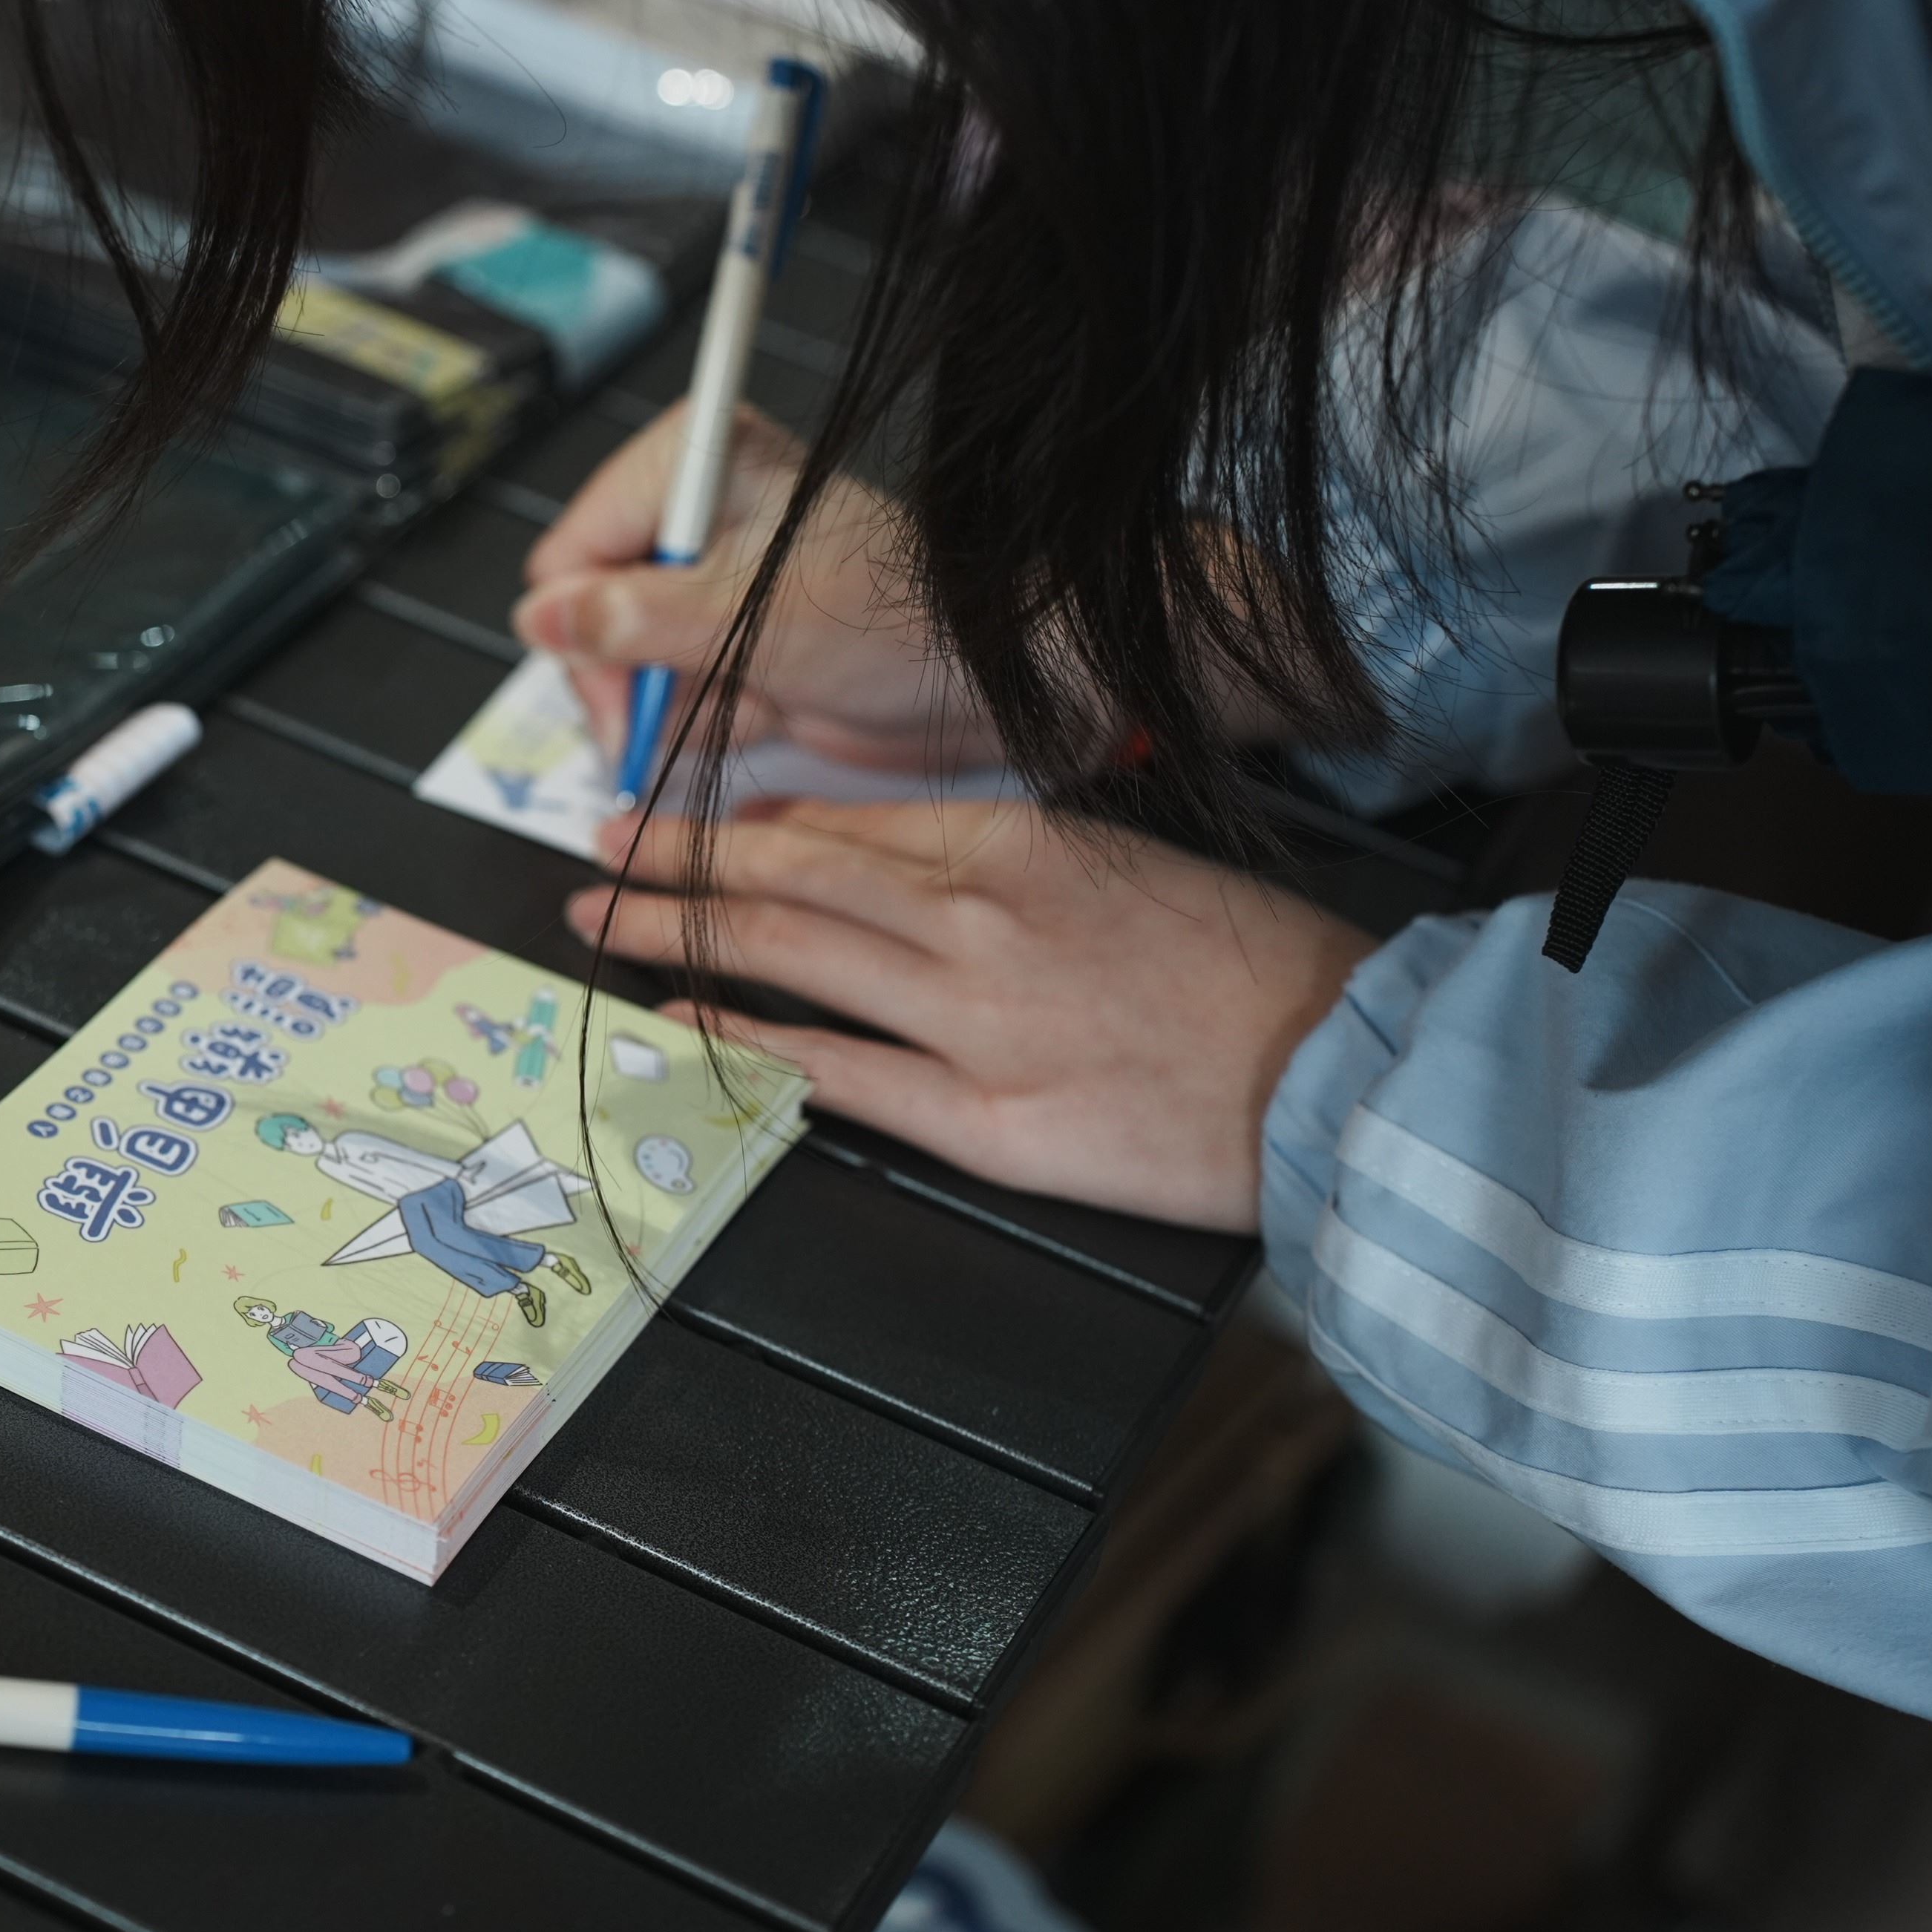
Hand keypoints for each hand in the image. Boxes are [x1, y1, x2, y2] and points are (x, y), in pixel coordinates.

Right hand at [511, 399, 1004, 774]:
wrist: (978, 680)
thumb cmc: (891, 622)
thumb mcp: (748, 618)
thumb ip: (633, 619)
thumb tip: (541, 619)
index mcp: (695, 464)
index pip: (571, 554)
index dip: (585, 632)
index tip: (624, 693)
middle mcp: (695, 514)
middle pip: (588, 617)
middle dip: (638, 682)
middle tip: (682, 720)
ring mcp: (711, 582)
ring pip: (629, 668)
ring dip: (687, 705)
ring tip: (759, 698)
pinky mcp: (733, 640)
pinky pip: (676, 695)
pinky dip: (715, 719)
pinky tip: (772, 709)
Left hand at [566, 801, 1373, 1230]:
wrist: (1335, 1065)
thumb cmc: (1241, 966)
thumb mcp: (1116, 864)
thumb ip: (999, 858)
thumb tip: (886, 858)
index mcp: (1014, 843)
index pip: (838, 821)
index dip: (737, 817)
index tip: (673, 811)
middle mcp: (975, 919)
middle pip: (787, 877)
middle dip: (675, 860)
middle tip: (596, 851)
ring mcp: (971, 1021)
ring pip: (790, 957)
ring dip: (681, 932)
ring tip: (603, 922)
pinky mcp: (985, 1121)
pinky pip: (837, 1073)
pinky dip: (752, 1040)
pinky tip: (687, 1020)